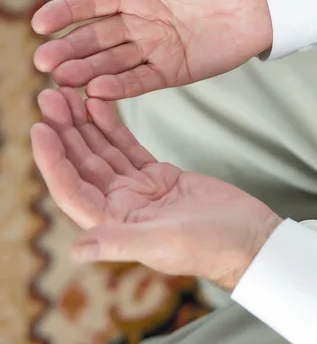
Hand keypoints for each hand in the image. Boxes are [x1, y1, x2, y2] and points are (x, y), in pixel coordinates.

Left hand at [31, 88, 279, 289]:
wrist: (249, 236)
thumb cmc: (212, 246)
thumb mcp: (165, 243)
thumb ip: (120, 242)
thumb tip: (76, 250)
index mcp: (115, 224)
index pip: (72, 189)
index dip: (52, 160)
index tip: (40, 128)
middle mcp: (120, 206)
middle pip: (83, 164)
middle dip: (64, 131)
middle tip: (50, 97)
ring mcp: (138, 189)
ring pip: (102, 150)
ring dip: (84, 123)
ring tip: (69, 92)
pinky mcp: (158, 175)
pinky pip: (127, 145)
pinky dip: (112, 125)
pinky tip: (100, 103)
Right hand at [32, 0, 271, 99]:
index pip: (90, 2)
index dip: (64, 12)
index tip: (39, 22)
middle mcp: (139, 20)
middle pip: (94, 36)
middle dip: (68, 48)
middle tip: (42, 60)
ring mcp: (154, 47)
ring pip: (112, 61)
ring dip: (86, 70)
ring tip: (61, 78)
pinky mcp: (173, 70)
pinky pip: (141, 80)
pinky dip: (120, 87)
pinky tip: (97, 90)